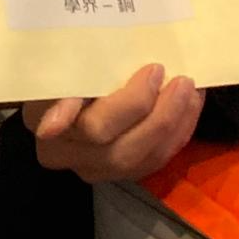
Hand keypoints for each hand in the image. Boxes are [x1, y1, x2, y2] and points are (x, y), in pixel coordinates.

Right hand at [21, 63, 203, 182]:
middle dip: (162, 118)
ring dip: (175, 128)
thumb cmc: (57, 67)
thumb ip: (64, 89)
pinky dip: (176, 136)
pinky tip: (189, 108)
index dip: (132, 104)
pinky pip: (151, 162)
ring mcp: (93, 168)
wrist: (46, 87)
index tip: (155, 69)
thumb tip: (53, 124)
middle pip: (122, 152)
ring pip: (140, 162)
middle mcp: (69, 158)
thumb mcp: (56, 68)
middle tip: (183, 81)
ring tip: (192, 92)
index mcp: (50, 131)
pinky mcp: (116, 171)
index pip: (94, 128)